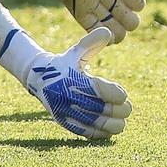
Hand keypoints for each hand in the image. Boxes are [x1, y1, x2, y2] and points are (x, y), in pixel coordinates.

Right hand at [24, 25, 130, 139]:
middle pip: (104, 109)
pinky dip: (101, 134)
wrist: (40, 79)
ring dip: (114, 125)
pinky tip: (110, 130)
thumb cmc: (64, 63)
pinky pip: (86, 133)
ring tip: (121, 121)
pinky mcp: (66, 122)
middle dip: (120, 110)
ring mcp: (68, 111)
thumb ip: (92, 42)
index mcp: (76, 79)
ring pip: (97, 124)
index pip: (103, 90)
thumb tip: (108, 32)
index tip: (123, 94)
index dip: (118, 94)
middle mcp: (72, 97)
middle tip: (126, 107)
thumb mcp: (77, 51)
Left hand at [48, 0, 146, 41]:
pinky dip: (102, 33)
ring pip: (106, 19)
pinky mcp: (80, 13)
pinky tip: (111, 39)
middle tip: (133, 24)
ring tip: (124, 35)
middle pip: (117, 8)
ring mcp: (89, 3)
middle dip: (127, 17)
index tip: (141, 6)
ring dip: (116, 28)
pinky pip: (93, 26)